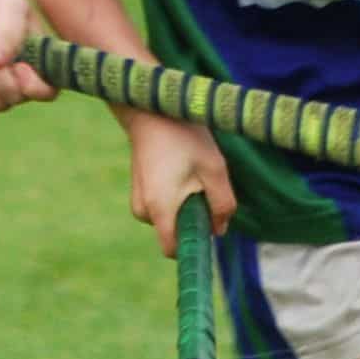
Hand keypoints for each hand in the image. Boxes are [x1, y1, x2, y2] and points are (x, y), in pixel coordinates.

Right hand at [130, 114, 234, 251]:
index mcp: (159, 208)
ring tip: (191, 173)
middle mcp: (142, 209)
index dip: (193, 245)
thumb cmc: (184, 137)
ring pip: (169, 217)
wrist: (151, 109)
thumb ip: (223, 204)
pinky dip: (174, 195)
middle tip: (203, 186)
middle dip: (192, 218)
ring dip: (184, 205)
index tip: (209, 227)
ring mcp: (137, 199)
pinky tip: (179, 169)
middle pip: (174, 232)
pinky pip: (161, 205)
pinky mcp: (137, 189)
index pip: (172, 249)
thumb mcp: (214, 169)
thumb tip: (220, 229)